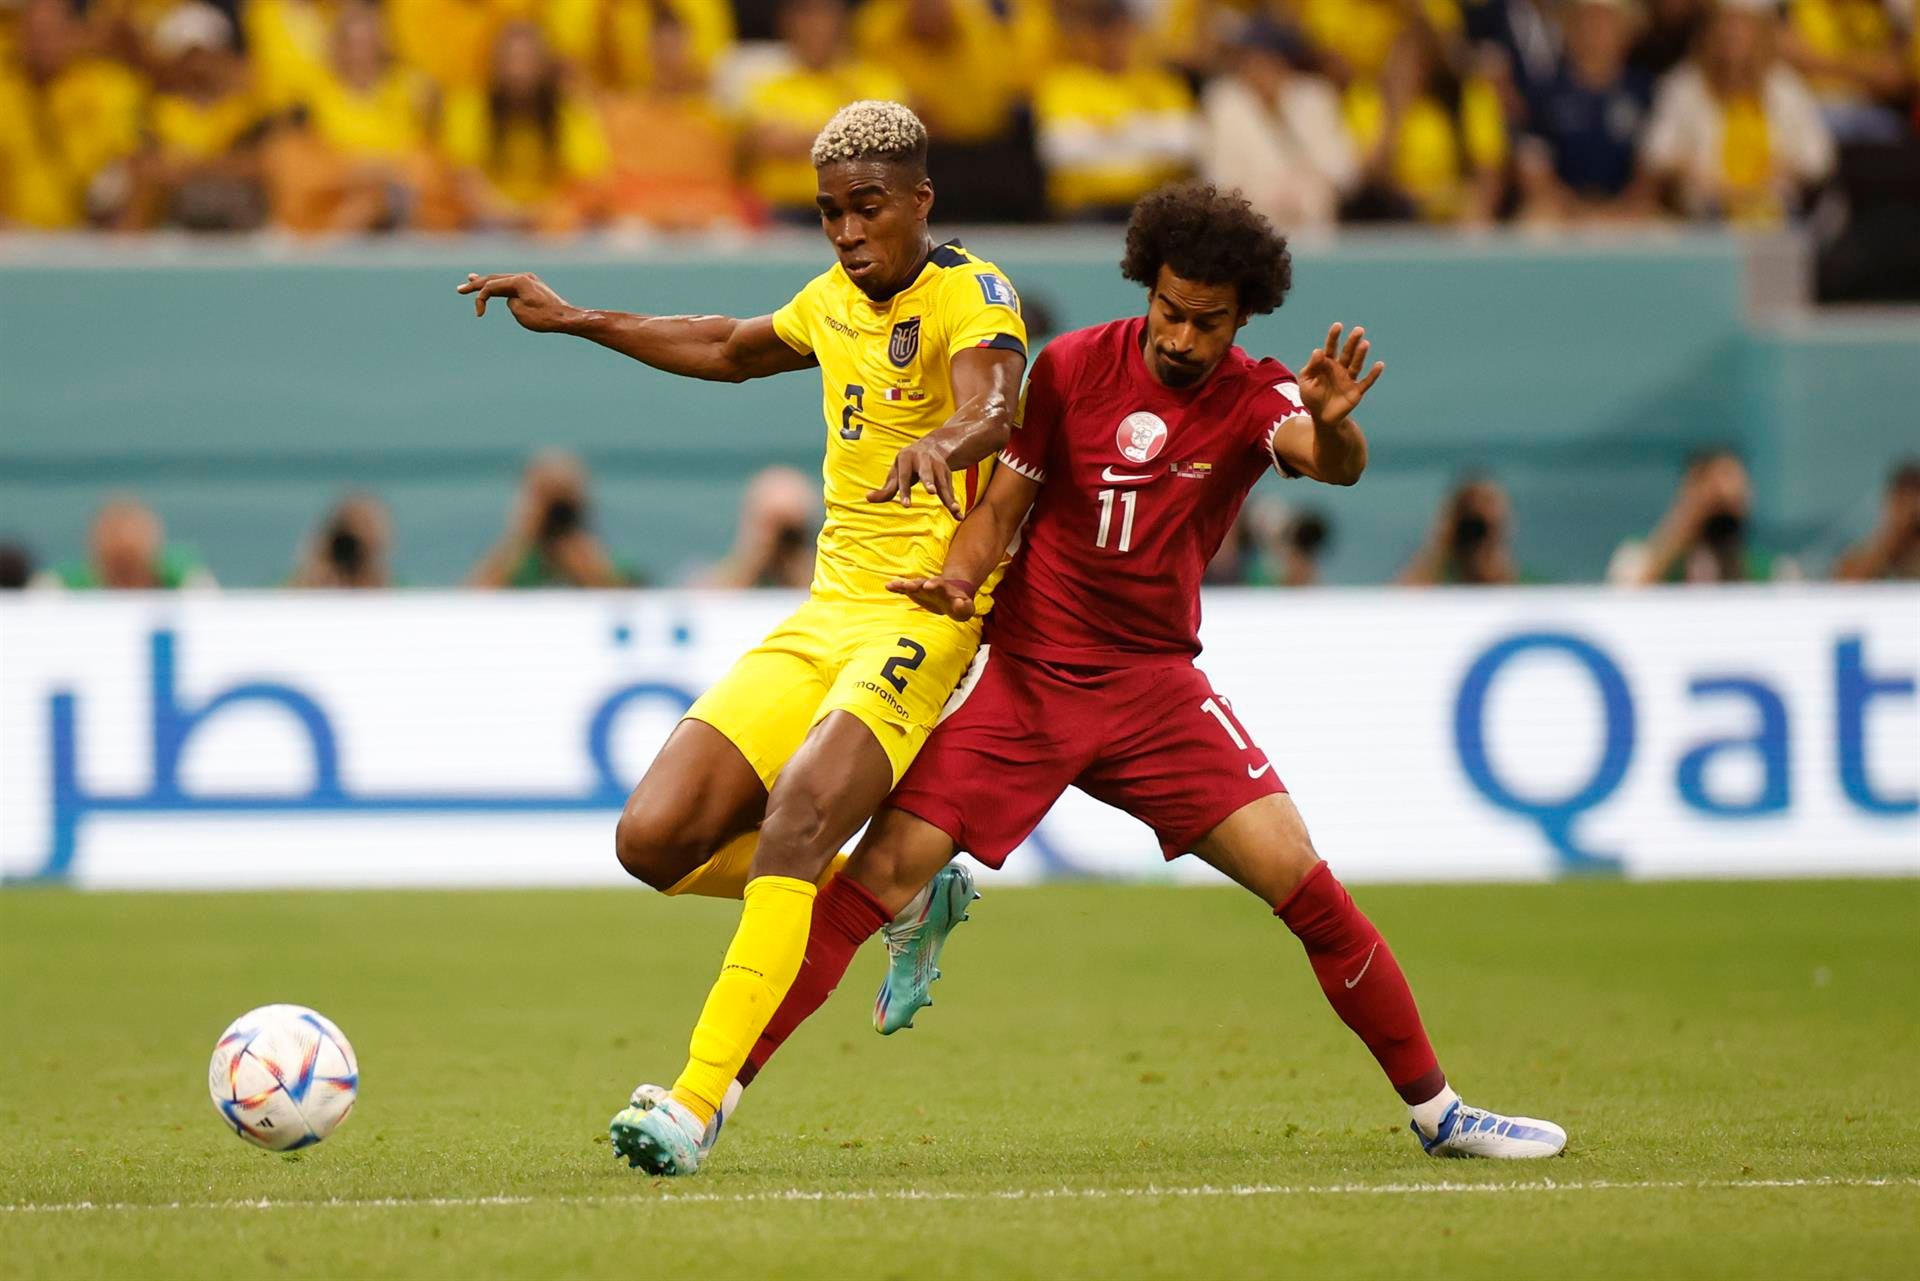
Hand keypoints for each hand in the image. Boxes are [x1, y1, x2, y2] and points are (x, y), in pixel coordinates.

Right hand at [457, 272, 580, 332]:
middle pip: (494, 279)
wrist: (566, 318)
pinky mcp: (532, 287)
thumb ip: (510, 301)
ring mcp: (528, 280)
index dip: (481, 298)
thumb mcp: (520, 312)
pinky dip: (500, 286)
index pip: (492, 286)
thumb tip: (511, 298)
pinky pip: (511, 285)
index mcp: (519, 280)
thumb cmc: (545, 318)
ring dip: (486, 282)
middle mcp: (523, 276)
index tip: (479, 314)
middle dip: (476, 285)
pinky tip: (493, 286)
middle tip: (460, 289)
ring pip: (502, 280)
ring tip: (470, 279)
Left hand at [868, 431, 962, 517]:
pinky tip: (958, 514)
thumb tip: (867, 498)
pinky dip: (954, 501)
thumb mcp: (896, 473)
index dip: (905, 491)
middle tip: (932, 491)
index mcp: (907, 458)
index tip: (906, 506)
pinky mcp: (947, 474)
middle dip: (929, 481)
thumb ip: (885, 489)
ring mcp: (938, 466)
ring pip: (943, 482)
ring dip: (949, 496)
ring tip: (954, 509)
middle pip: (927, 471)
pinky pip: (950, 489)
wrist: (931, 447)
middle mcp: (924, 460)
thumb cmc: (908, 465)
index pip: (904, 477)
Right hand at [886, 576, 976, 619]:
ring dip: (904, 584)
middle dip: (916, 583)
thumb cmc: (959, 605)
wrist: (952, 598)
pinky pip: (904, 589)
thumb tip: (959, 603)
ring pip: (912, 584)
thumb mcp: (965, 608)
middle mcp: (931, 585)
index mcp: (945, 589)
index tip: (928, 586)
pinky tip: (888, 586)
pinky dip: (897, 587)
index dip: (934, 584)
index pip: (939, 584)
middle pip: (923, 582)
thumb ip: (963, 607)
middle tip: (909, 585)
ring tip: (893, 584)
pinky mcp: (914, 592)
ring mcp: (922, 588)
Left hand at [1298, 322, 1384, 425]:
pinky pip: (1366, 382)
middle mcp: (1340, 369)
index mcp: (1326, 364)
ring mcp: (1349, 379)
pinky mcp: (1356, 391)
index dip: (1334, 337)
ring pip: (1356, 365)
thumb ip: (1311, 367)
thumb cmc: (1312, 397)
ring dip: (1360, 355)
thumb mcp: (1306, 382)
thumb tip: (1318, 351)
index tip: (1338, 326)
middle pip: (1347, 353)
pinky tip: (1379, 365)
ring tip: (1365, 344)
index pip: (1331, 347)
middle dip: (1352, 342)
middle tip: (1358, 330)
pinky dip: (1373, 374)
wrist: (1321, 417)